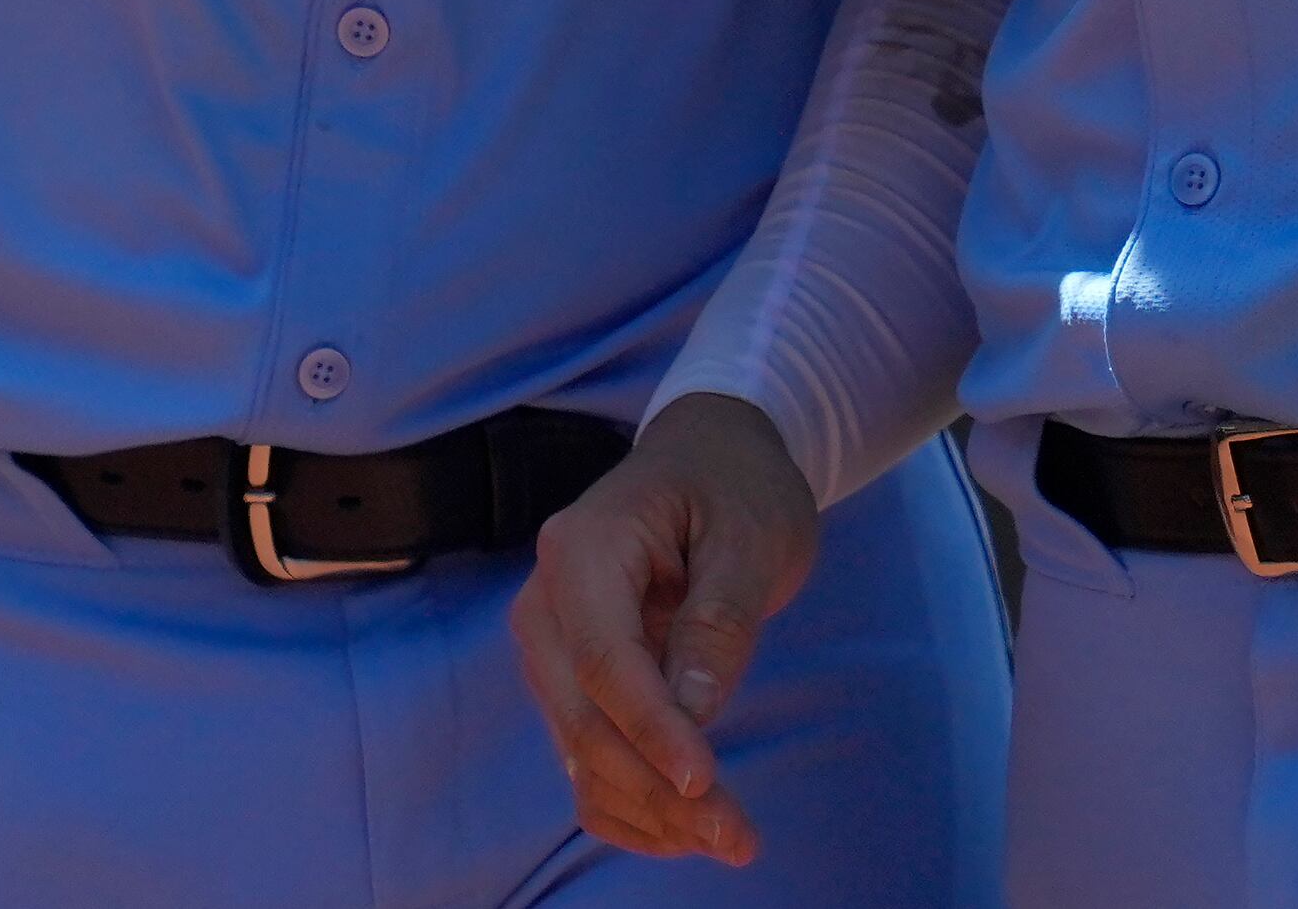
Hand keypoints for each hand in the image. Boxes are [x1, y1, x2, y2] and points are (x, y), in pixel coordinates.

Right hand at [510, 396, 822, 867]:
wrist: (709, 457)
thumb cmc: (735, 486)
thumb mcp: (751, 537)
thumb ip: (719, 621)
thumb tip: (692, 712)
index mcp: (582, 550)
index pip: (605, 662)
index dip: (652, 731)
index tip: (707, 785)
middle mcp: (547, 602)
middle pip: (583, 719)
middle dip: (656, 788)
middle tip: (738, 838)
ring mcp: (551, 644)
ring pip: (581, 750)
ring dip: (648, 806)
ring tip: (730, 840)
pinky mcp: (571, 678)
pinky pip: (583, 756)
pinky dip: (627, 801)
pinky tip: (684, 831)